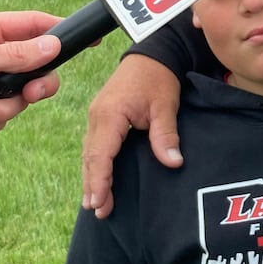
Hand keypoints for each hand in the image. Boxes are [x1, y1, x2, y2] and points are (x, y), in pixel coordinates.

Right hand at [83, 53, 182, 216]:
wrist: (151, 52)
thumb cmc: (159, 77)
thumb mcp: (165, 105)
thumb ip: (165, 134)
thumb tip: (173, 163)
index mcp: (110, 115)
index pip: (101, 154)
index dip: (100, 181)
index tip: (99, 202)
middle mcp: (97, 116)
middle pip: (90, 157)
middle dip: (93, 185)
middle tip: (97, 210)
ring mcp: (96, 116)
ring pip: (89, 152)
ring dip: (91, 177)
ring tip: (94, 203)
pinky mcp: (101, 116)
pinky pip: (94, 145)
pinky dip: (94, 164)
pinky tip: (97, 179)